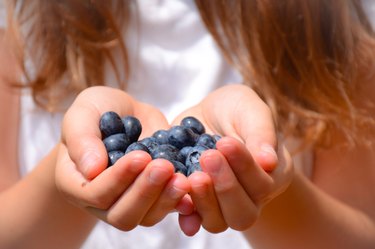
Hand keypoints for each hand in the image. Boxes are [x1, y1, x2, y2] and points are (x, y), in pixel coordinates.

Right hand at [55, 86, 192, 230]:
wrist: (124, 116)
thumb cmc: (98, 112)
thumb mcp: (84, 113)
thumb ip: (82, 138)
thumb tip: (92, 169)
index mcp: (77, 183)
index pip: (95, 194)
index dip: (118, 179)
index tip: (140, 155)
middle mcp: (102, 201)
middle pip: (123, 215)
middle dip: (145, 192)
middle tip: (164, 166)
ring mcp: (130, 203)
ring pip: (148, 217)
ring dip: (166, 199)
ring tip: (182, 177)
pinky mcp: (155, 198)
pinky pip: (168, 208)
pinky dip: (182, 200)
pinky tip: (193, 185)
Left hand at [173, 84, 293, 234]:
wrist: (207, 114)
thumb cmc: (235, 109)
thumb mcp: (250, 109)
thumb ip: (261, 131)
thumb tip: (269, 162)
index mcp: (269, 175)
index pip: (262, 184)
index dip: (244, 167)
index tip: (225, 142)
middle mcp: (248, 197)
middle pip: (242, 214)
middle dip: (225, 187)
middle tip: (208, 157)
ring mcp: (220, 204)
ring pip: (217, 222)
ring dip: (204, 201)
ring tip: (192, 176)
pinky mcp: (194, 201)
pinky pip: (191, 218)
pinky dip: (185, 214)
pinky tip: (177, 199)